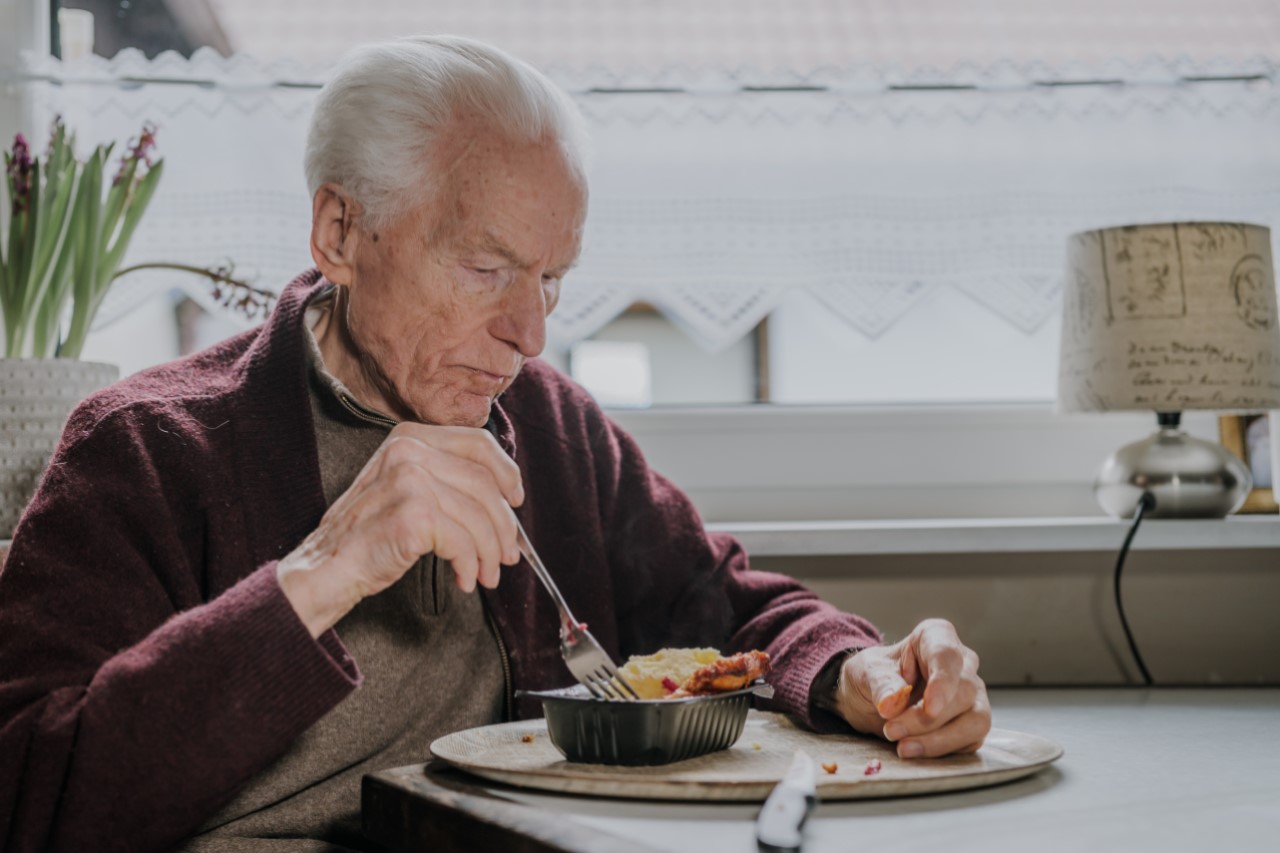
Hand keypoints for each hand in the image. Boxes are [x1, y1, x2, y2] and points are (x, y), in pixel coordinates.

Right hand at [277, 423, 524, 636]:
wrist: (325, 568)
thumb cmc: (368, 534)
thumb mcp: (405, 488)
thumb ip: (445, 478)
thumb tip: (506, 498)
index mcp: (410, 437)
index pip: (478, 443)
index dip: (506, 473)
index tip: (515, 500)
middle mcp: (409, 450)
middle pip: (485, 483)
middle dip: (503, 525)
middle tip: (507, 555)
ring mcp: (409, 480)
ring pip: (478, 516)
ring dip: (489, 552)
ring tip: (486, 575)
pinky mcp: (413, 514)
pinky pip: (463, 542)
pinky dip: (470, 566)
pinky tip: (463, 580)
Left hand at [833, 618, 989, 757]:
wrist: (869, 698)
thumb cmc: (873, 676)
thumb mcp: (867, 673)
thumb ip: (881, 684)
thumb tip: (891, 703)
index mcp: (936, 637)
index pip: (948, 655)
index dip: (943, 682)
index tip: (929, 706)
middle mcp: (962, 664)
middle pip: (962, 692)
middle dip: (927, 718)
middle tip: (892, 730)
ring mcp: (971, 695)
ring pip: (975, 720)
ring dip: (939, 740)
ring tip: (903, 747)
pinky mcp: (971, 723)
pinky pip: (970, 740)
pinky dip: (942, 750)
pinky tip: (915, 750)